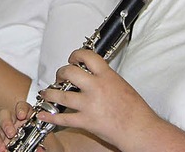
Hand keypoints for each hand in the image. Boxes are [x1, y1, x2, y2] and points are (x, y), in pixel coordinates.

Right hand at [0, 101, 44, 151]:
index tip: (21, 115)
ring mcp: (6, 132)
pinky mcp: (0, 141)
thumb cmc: (48, 148)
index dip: (21, 109)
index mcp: (29, 119)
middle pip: (5, 114)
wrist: (44, 151)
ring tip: (3, 147)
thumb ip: (47, 142)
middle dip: (6, 122)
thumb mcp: (51, 144)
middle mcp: (16, 123)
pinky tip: (1, 150)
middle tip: (11, 133)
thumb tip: (40, 148)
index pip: (23, 107)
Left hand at [35, 49, 157, 147]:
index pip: (87, 56)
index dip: (76, 54)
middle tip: (59, 76)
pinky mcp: (86, 121)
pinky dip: (51, 117)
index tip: (72, 58)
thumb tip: (94, 73)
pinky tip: (44, 114)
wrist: (140, 130)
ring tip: (46, 92)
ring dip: (50, 93)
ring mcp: (89, 104)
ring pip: (61, 94)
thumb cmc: (136, 110)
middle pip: (69, 72)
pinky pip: (64, 118)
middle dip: (60, 73)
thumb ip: (105, 77)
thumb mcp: (122, 84)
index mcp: (107, 76)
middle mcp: (96, 88)